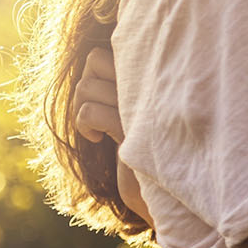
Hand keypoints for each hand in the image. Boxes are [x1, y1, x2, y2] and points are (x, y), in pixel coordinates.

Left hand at [73, 43, 147, 226]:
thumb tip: (91, 78)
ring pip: (85, 86)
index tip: (103, 98)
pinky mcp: (129, 130)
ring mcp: (139, 106)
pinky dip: (84, 125)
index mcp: (148, 81)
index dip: (96, 71)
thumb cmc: (149, 157)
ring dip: (80, 108)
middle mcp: (146, 86)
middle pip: (94, 58)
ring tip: (95, 129)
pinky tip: (99, 140)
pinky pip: (89, 112)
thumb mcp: (133, 121)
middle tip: (94, 110)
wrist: (167, 195)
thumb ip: (122, 96)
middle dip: (85, 83)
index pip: (105, 53)